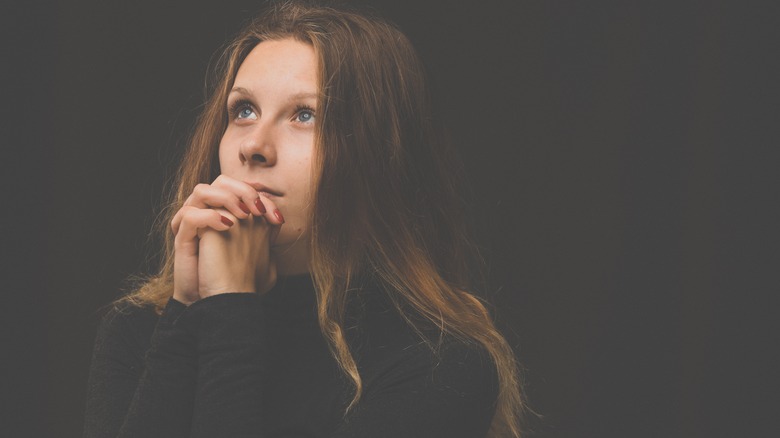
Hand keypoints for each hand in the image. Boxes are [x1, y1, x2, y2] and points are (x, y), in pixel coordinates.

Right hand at [170, 175, 284, 303]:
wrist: (216, 303)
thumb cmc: (235, 279)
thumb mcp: (259, 257)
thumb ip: (267, 237)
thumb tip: (281, 220)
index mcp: (225, 215)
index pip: (239, 188)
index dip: (258, 193)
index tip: (274, 210)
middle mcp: (208, 215)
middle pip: (221, 182)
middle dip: (243, 190)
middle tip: (258, 210)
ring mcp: (194, 226)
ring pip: (201, 191)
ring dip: (226, 198)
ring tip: (243, 215)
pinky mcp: (182, 239)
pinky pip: (190, 216)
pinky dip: (209, 216)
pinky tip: (227, 227)